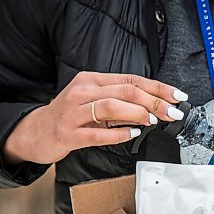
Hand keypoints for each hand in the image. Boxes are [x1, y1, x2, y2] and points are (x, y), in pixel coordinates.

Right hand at [2, 72, 187, 164]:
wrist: (35, 132)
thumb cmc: (70, 116)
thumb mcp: (93, 100)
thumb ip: (120, 101)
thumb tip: (155, 107)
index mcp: (92, 80)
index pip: (132, 79)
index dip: (158, 88)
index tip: (177, 96)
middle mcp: (83, 91)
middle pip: (125, 91)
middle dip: (154, 101)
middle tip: (172, 112)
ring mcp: (73, 112)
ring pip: (111, 107)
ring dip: (137, 113)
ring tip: (153, 120)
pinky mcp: (68, 133)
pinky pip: (96, 133)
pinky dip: (117, 133)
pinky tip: (132, 133)